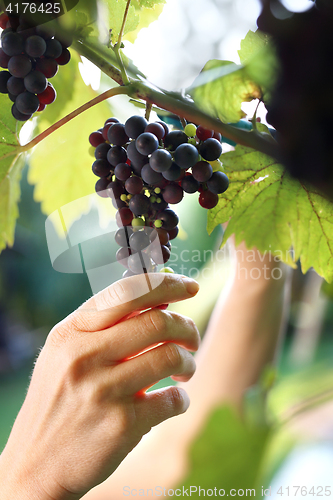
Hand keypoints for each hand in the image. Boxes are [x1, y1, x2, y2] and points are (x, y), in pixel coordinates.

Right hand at [0, 274, 199, 499]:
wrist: (34, 464)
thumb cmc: (59, 400)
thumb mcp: (67, 353)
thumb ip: (107, 326)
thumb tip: (162, 299)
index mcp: (71, 332)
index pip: (127, 292)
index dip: (166, 284)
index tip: (191, 287)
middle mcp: (84, 356)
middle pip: (157, 321)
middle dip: (187, 327)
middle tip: (191, 339)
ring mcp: (102, 391)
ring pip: (171, 356)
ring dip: (189, 362)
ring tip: (186, 371)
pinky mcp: (121, 425)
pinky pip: (172, 399)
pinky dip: (182, 398)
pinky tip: (174, 401)